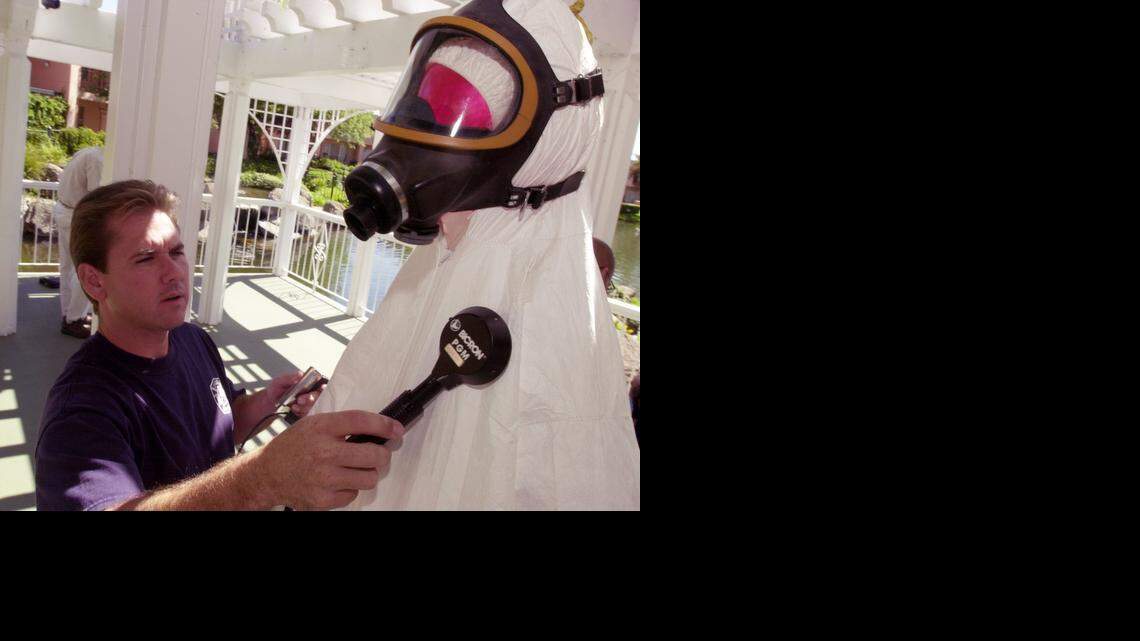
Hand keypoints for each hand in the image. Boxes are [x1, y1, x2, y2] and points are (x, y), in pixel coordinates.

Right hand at [250, 410, 403, 509]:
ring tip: (354, 468)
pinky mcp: (322, 499)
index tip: (396, 429)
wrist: (265, 474)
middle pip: (374, 454)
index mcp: (321, 428)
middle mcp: (323, 452)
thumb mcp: (314, 425)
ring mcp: (323, 478)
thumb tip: (380, 429)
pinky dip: (350, 488)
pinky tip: (337, 481)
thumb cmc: (293, 447)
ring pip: (369, 477)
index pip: (362, 421)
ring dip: (368, 472)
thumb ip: (343, 425)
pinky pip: (354, 494)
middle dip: (381, 454)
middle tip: (376, 454)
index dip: (385, 425)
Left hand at [264, 371, 323, 417]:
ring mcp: (309, 403)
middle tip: (300, 400)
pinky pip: (308, 415)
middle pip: (319, 396)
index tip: (322, 387)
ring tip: (293, 406)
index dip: (324, 386)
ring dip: (304, 408)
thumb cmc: (276, 390)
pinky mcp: (306, 412)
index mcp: (308, 382)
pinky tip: (294, 410)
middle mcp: (311, 392)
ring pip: (314, 407)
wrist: (271, 403)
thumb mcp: (279, 382)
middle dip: (311, 399)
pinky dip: (301, 413)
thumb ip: (288, 378)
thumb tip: (300, 374)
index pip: (321, 383)